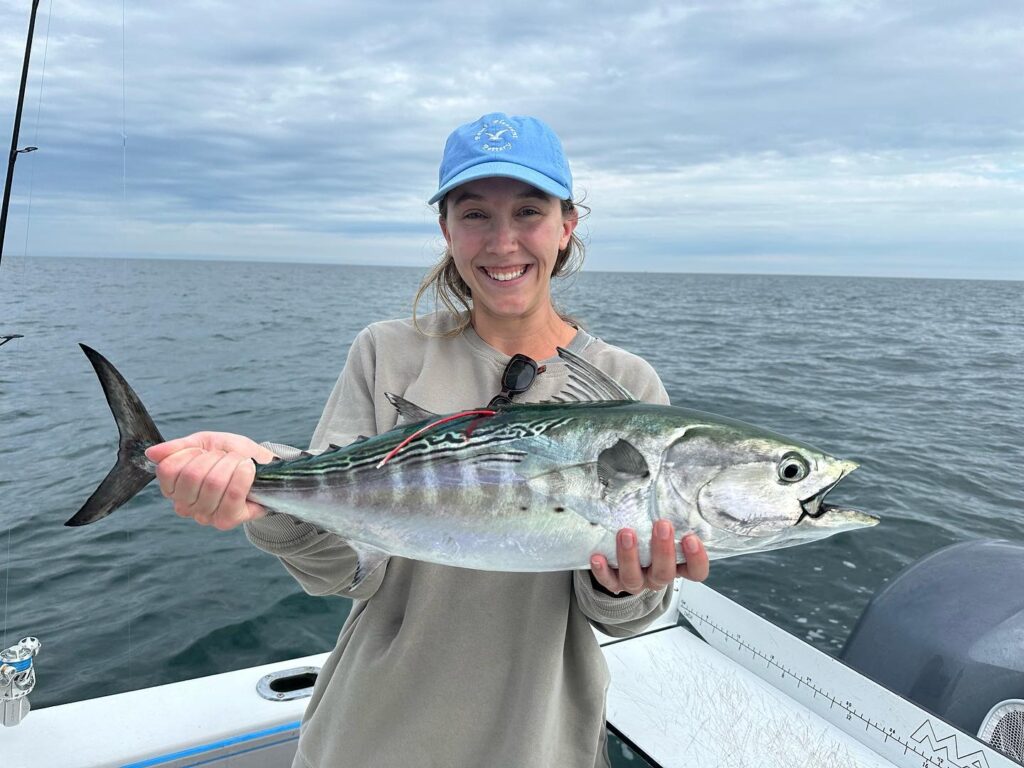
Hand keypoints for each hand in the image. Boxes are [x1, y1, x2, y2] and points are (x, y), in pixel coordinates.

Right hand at [144, 431, 275, 529]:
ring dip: (232, 464)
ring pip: (213, 483)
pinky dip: (243, 476)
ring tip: (241, 463)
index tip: (206, 451)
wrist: (261, 468)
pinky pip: (232, 495)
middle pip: (191, 475)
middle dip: (215, 457)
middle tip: (227, 457)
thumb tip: (151, 453)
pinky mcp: (226, 521)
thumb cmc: (231, 455)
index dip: (191, 453)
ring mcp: (204, 516)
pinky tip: (248, 469)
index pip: (168, 469)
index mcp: (174, 486)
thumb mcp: (205, 443)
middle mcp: (184, 506)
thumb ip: (179, 447)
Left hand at [590, 521, 708, 595]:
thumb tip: (669, 481)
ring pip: (634, 577)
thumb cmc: (648, 538)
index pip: (695, 571)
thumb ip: (669, 515)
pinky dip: (602, 570)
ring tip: (626, 533)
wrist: (621, 559)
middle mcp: (656, 576)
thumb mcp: (662, 529)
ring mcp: (636, 582)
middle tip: (661, 525)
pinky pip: (608, 581)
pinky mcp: (614, 582)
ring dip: (630, 556)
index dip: (696, 559)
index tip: (691, 538)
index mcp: (676, 566)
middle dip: (663, 550)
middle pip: (664, 573)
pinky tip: (598, 556)